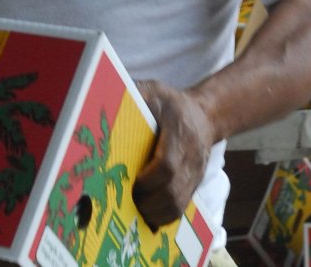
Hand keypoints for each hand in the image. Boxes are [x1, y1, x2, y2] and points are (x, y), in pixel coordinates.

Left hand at [132, 80, 214, 227]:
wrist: (206, 116)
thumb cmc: (172, 104)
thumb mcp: (155, 92)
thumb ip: (137, 96)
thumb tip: (104, 99)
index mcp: (181, 133)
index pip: (167, 165)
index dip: (148, 181)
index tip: (131, 184)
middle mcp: (192, 158)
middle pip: (172, 192)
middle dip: (147, 203)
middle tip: (124, 202)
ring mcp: (195, 175)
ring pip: (177, 206)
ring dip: (153, 214)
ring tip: (132, 212)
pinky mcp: (193, 186)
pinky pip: (180, 210)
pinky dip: (161, 218)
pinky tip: (144, 217)